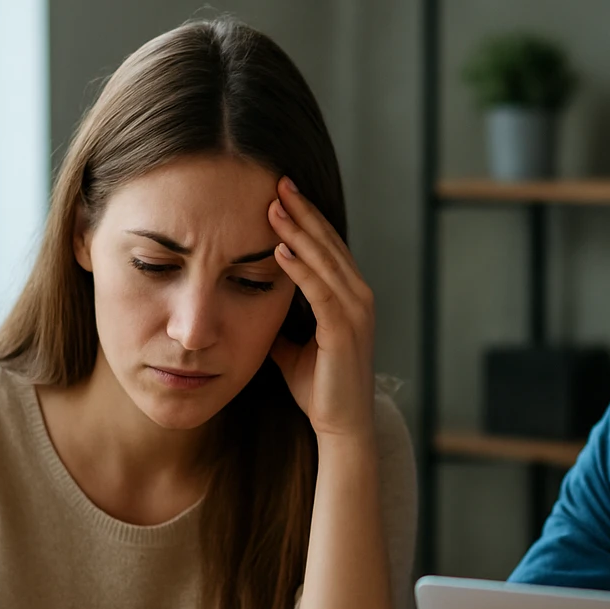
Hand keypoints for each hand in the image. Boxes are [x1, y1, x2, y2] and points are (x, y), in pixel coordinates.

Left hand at [267, 177, 376, 441]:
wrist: (340, 426)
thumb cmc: (319, 390)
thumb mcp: (292, 348)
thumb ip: (279, 323)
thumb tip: (250, 307)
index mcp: (349, 299)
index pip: (327, 248)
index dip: (306, 220)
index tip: (280, 194)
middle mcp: (359, 299)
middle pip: (329, 244)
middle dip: (303, 212)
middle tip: (278, 181)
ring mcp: (357, 313)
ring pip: (326, 261)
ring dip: (300, 231)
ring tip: (275, 205)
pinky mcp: (345, 330)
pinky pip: (320, 290)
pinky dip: (300, 267)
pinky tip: (280, 248)